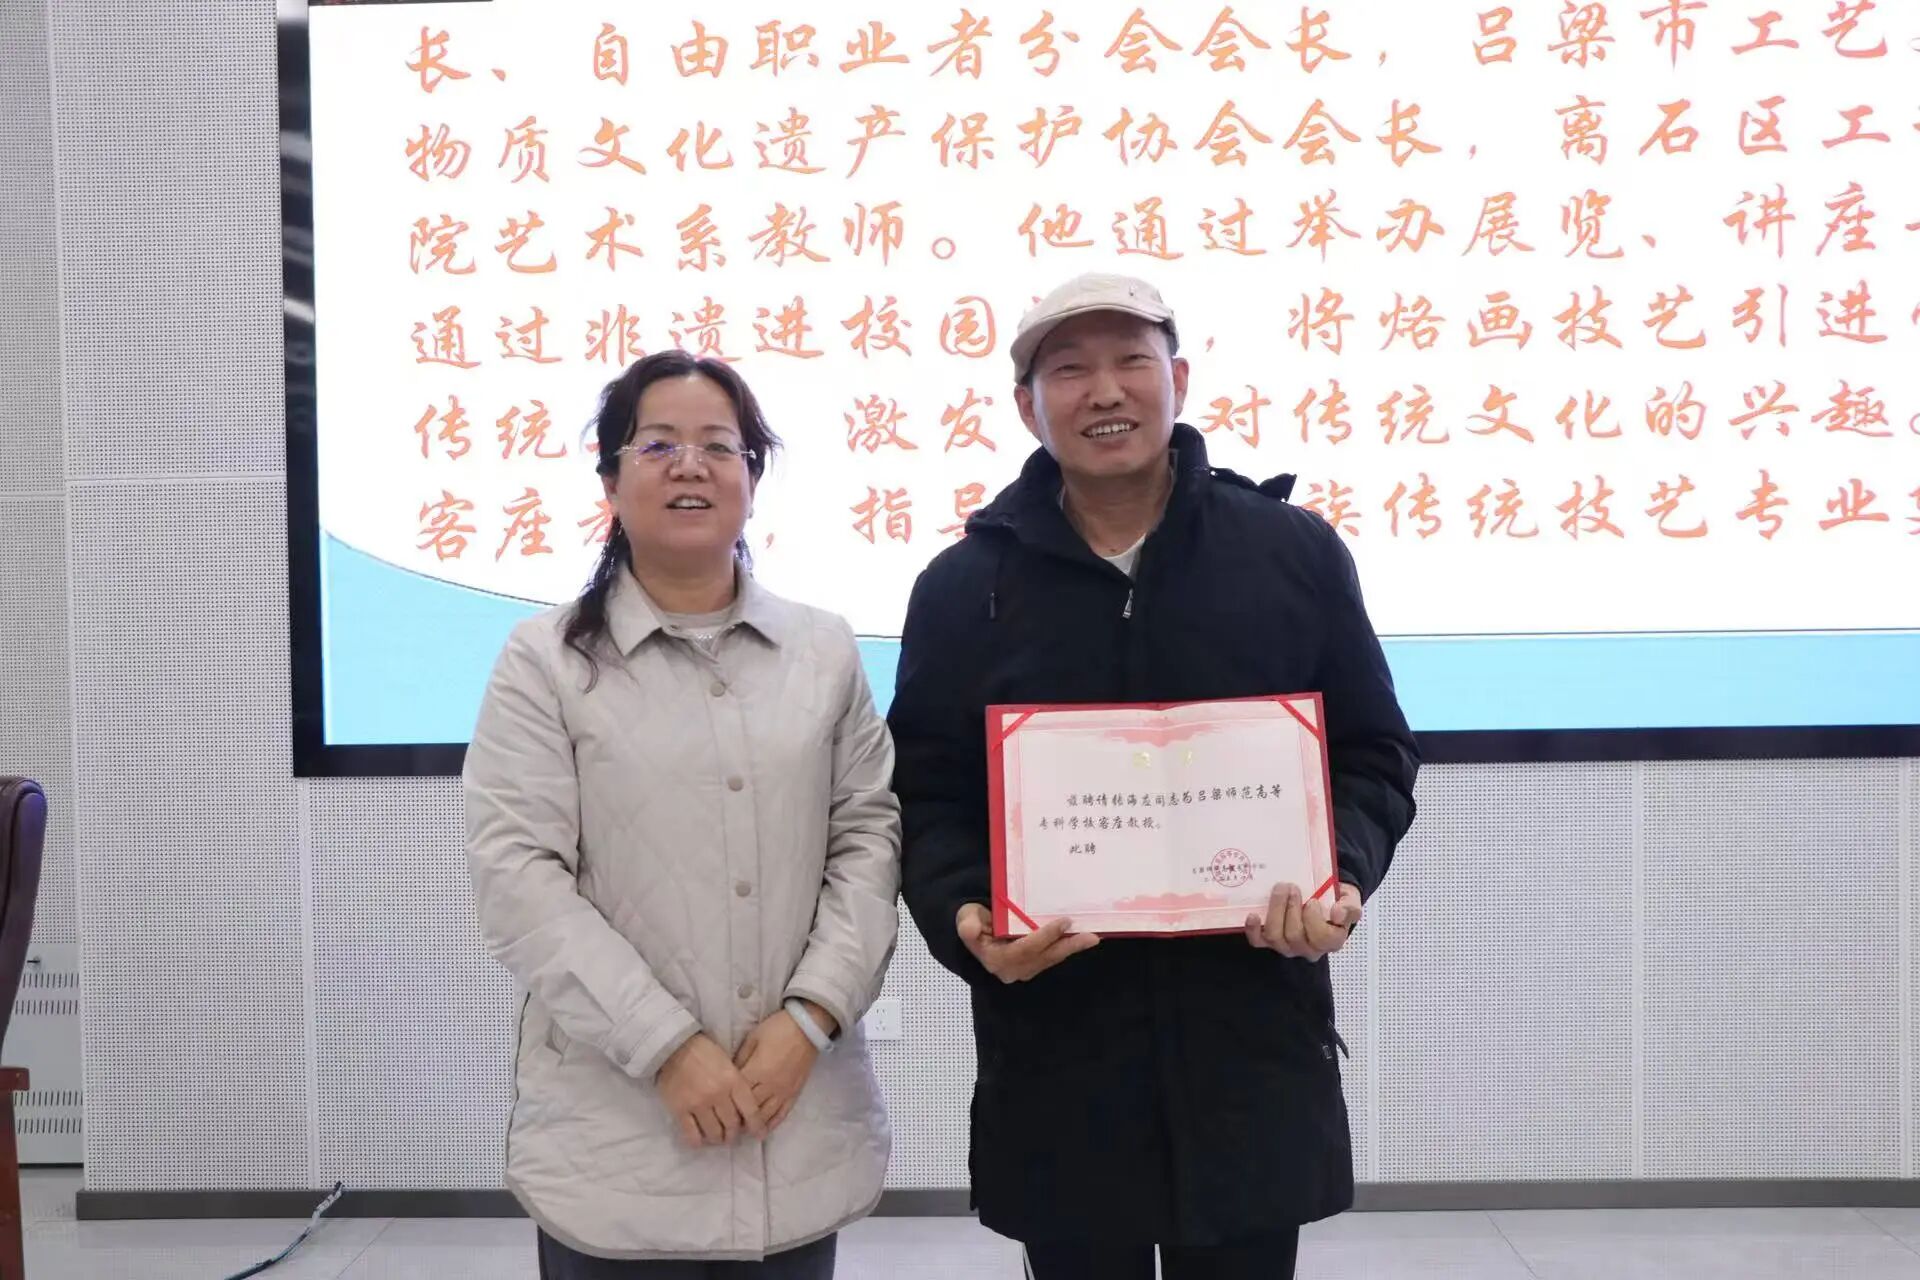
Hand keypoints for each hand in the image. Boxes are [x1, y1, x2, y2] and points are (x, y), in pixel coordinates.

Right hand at [656, 1033, 766, 1148]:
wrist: (675, 1046)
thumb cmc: (705, 1052)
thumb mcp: (729, 1064)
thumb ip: (737, 1086)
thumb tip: (744, 1109)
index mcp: (733, 1081)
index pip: (750, 1111)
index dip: (757, 1126)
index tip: (758, 1133)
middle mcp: (718, 1095)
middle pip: (732, 1125)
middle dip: (733, 1134)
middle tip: (731, 1135)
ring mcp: (698, 1104)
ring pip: (713, 1133)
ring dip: (717, 1138)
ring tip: (716, 1137)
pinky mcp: (680, 1110)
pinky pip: (692, 1134)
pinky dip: (697, 1141)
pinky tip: (699, 1140)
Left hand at [734, 1004, 832, 1133]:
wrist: (807, 1027)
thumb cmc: (777, 1029)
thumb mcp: (753, 1038)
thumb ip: (740, 1058)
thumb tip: (730, 1076)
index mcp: (757, 1070)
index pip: (738, 1094)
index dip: (728, 1104)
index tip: (718, 1111)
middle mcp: (770, 1085)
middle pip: (751, 1109)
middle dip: (739, 1119)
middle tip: (727, 1125)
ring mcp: (784, 1091)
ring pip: (766, 1115)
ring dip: (754, 1125)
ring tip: (743, 1131)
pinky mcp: (795, 1092)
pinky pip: (783, 1113)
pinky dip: (773, 1123)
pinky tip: (764, 1130)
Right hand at [957, 904, 1099, 983]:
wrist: (973, 932)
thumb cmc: (973, 921)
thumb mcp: (966, 918)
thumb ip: (967, 924)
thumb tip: (970, 929)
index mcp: (995, 959)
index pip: (1025, 949)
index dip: (1045, 936)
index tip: (1064, 921)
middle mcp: (1012, 970)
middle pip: (1044, 958)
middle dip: (1069, 947)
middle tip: (1091, 936)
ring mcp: (1023, 970)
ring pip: (1051, 958)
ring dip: (1072, 948)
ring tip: (1093, 937)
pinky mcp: (1032, 966)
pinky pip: (1052, 956)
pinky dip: (1067, 947)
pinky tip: (1083, 939)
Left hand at [1246, 882, 1361, 961]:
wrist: (1322, 895)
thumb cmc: (1336, 900)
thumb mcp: (1351, 900)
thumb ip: (1350, 907)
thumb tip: (1337, 915)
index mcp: (1331, 941)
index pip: (1322, 938)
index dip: (1314, 919)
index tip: (1313, 900)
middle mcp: (1308, 948)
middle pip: (1295, 936)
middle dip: (1291, 908)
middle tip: (1291, 887)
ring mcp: (1287, 946)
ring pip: (1276, 937)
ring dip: (1275, 910)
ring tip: (1280, 889)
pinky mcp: (1269, 940)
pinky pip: (1258, 941)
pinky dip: (1253, 929)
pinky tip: (1252, 915)